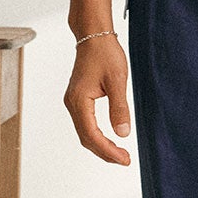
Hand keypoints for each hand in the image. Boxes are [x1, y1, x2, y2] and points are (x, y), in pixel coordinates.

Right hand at [64, 34, 132, 164]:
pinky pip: (85, 124)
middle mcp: (72, 104)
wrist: (94, 37)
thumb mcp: (117, 81)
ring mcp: (73, 102)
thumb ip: (119, 108)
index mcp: (79, 101)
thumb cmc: (105, 54)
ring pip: (85, 133)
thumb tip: (123, 133)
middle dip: (105, 152)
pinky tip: (109, 139)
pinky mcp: (78, 100)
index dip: (108, 150)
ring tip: (119, 154)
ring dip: (101, 146)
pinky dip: (97, 136)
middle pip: (86, 138)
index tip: (124, 159)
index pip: (92, 135)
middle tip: (125, 160)